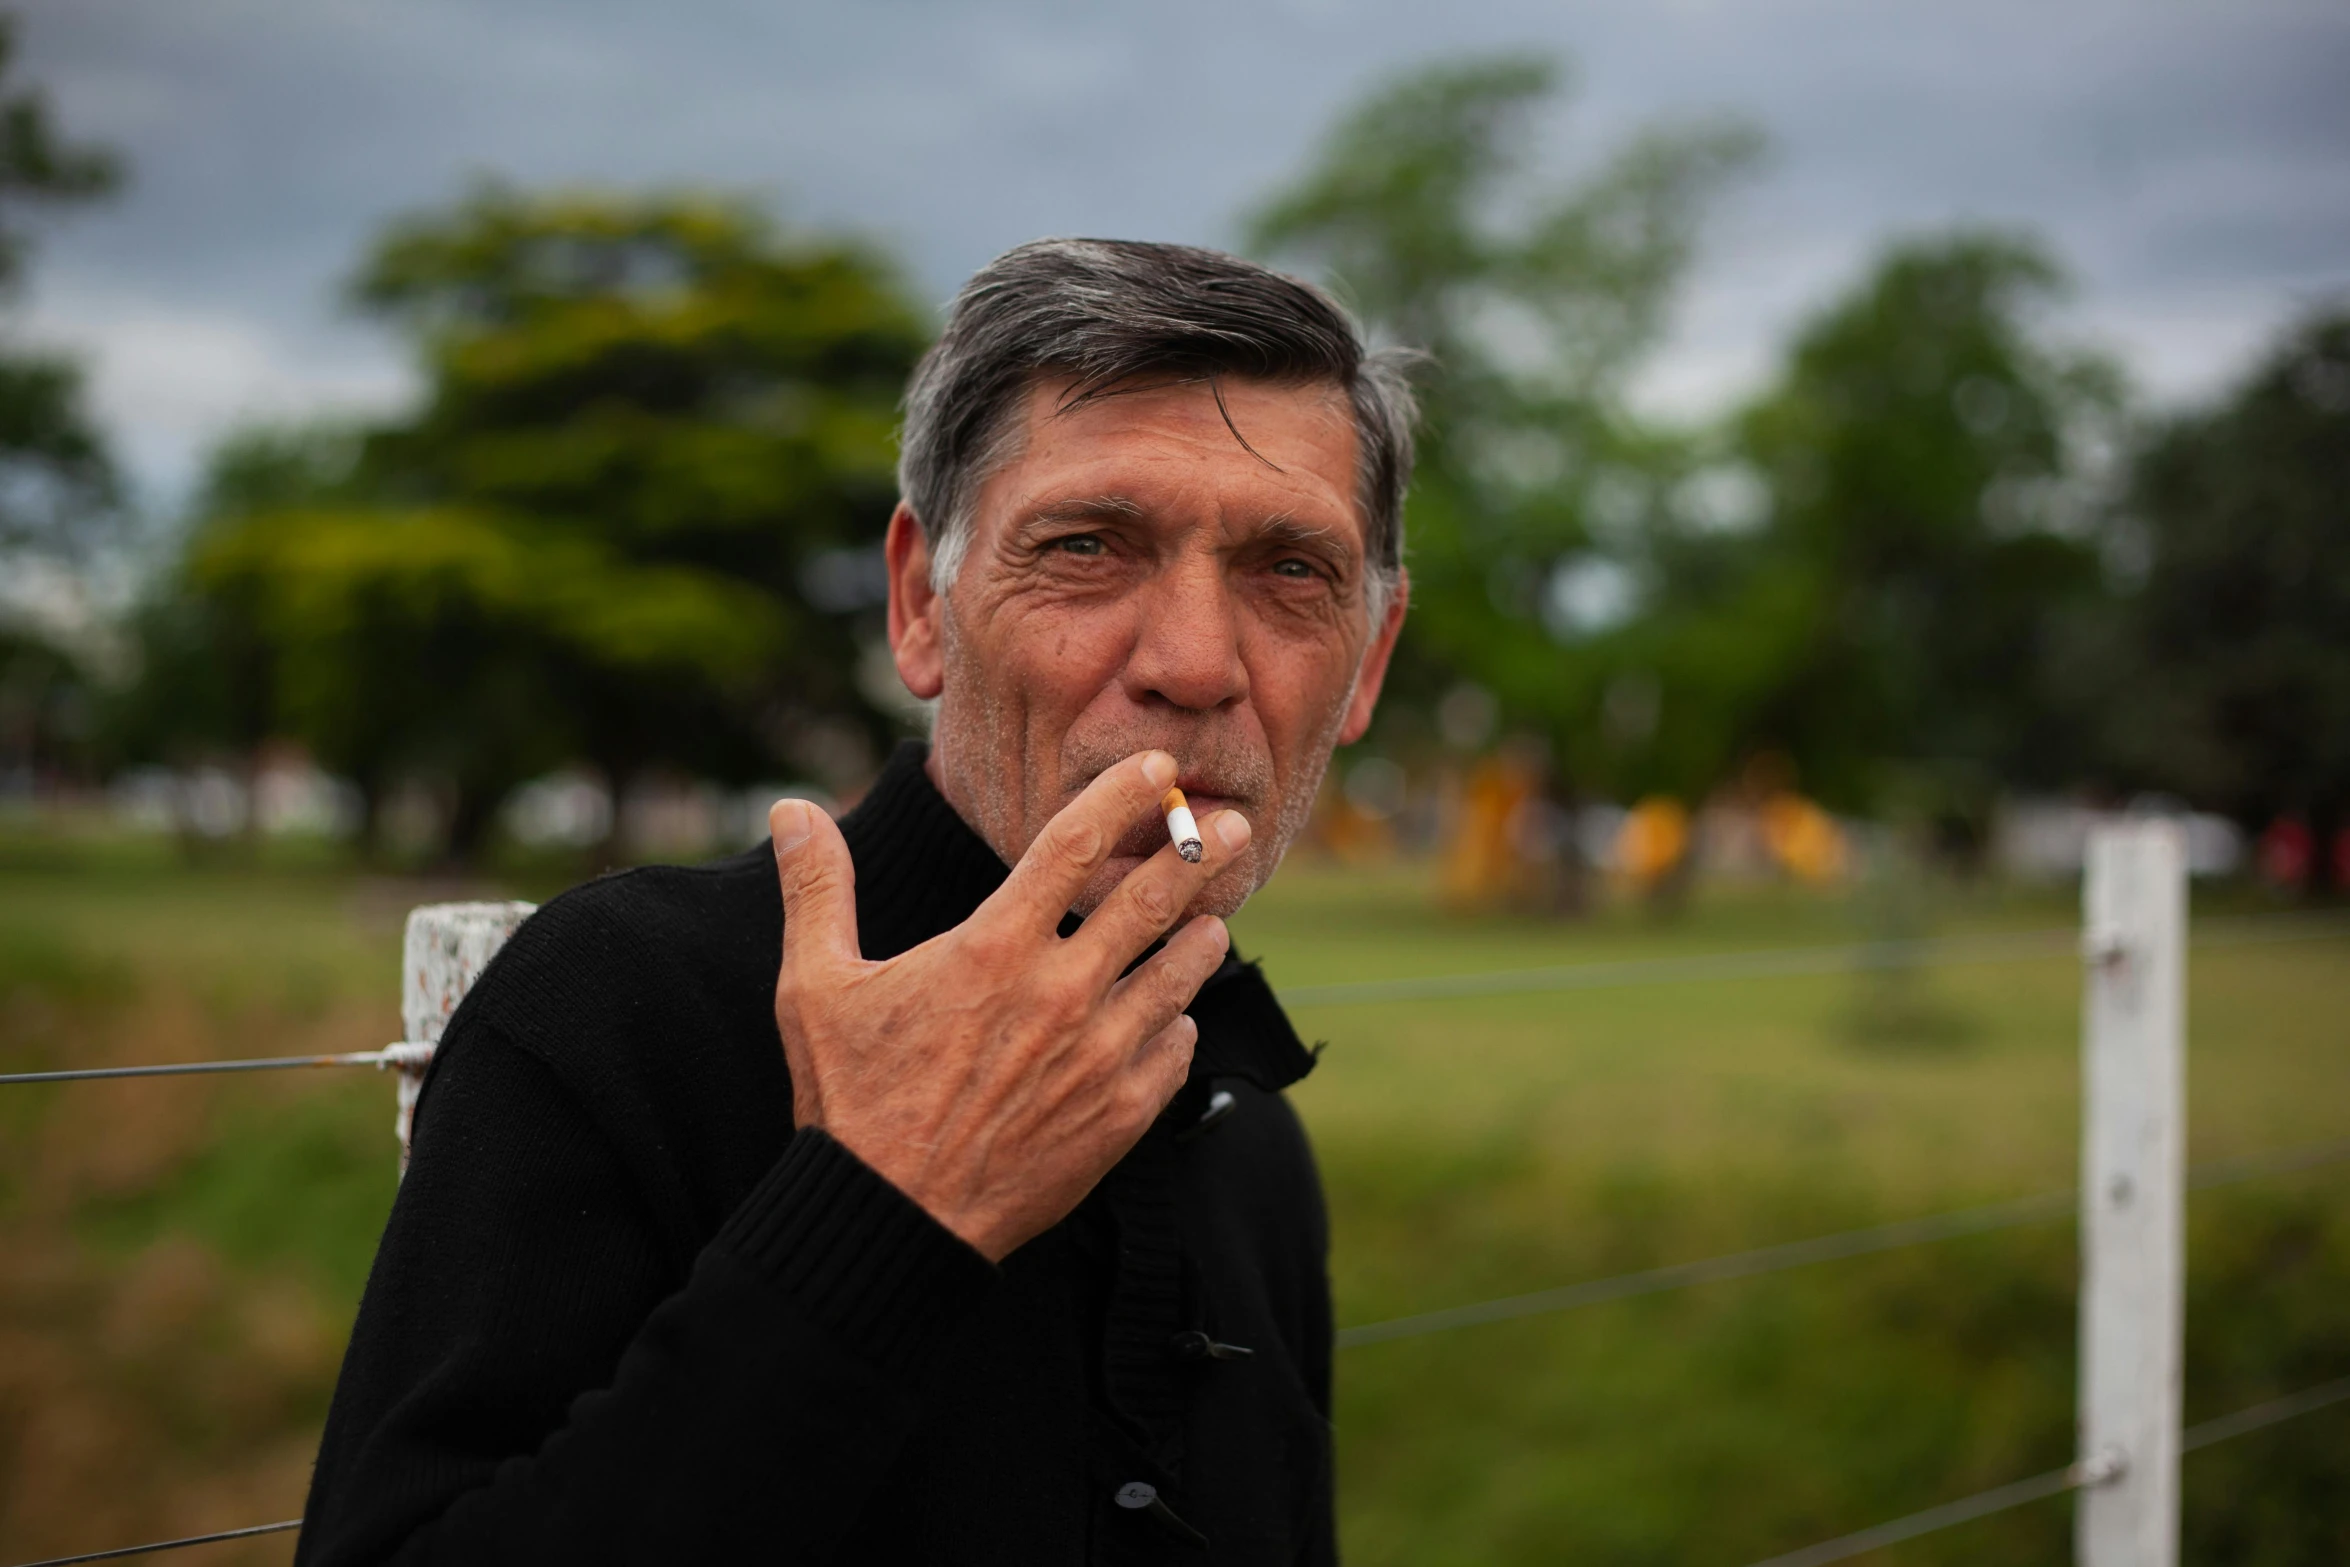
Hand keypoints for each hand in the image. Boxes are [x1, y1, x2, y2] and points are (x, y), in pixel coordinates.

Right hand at [767, 751, 1250, 1261]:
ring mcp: (1099, 1056)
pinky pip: (1176, 1052)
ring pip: (1179, 975)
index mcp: (993, 949)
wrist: (892, 1223)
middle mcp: (1060, 994)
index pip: (1074, 844)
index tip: (1158, 770)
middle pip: (1153, 900)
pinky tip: (1173, 1019)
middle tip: (1232, 829)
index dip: (1124, 795)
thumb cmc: (851, 1101)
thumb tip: (789, 809)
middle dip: (1199, 853)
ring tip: (1210, 922)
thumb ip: (816, 889)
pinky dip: (1178, 1027)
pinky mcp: (1121, 1114)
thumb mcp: (814, 987)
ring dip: (1199, 940)